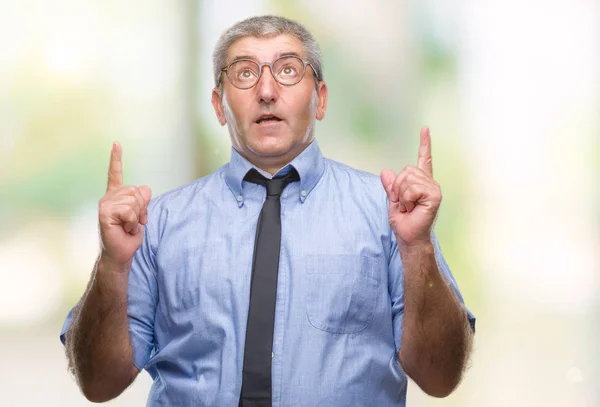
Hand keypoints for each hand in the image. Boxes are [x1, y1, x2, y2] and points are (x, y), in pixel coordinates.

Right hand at [98, 142, 151, 266]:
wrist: (120, 254)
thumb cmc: (129, 236)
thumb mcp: (141, 215)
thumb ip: (143, 201)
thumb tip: (145, 188)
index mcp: (116, 196)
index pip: (115, 174)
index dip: (116, 158)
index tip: (116, 143)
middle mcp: (108, 198)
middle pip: (136, 191)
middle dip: (142, 209)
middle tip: (133, 223)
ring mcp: (105, 204)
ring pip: (134, 201)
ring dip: (137, 217)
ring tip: (128, 227)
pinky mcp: (104, 213)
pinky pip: (129, 210)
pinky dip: (133, 222)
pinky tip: (125, 229)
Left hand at [380, 127, 441, 248]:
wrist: (409, 238)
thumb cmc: (404, 222)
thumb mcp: (392, 201)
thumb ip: (390, 187)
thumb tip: (385, 171)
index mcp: (421, 182)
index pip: (424, 159)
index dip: (425, 143)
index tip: (425, 128)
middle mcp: (430, 183)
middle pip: (406, 171)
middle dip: (397, 188)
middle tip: (403, 204)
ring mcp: (434, 188)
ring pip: (407, 179)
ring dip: (401, 195)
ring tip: (408, 207)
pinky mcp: (435, 195)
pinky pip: (412, 188)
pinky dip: (406, 199)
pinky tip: (412, 208)